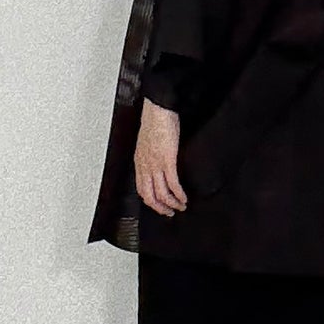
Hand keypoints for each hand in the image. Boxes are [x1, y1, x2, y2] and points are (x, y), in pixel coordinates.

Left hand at [134, 99, 187, 214]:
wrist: (158, 110)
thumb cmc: (154, 121)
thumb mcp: (147, 141)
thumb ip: (150, 154)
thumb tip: (156, 161)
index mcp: (140, 162)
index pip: (141, 189)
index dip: (150, 202)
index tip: (159, 206)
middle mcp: (145, 166)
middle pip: (149, 196)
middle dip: (160, 208)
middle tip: (170, 213)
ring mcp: (156, 165)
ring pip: (162, 193)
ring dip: (172, 204)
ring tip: (181, 206)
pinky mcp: (168, 160)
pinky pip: (173, 184)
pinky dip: (179, 194)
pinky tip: (184, 197)